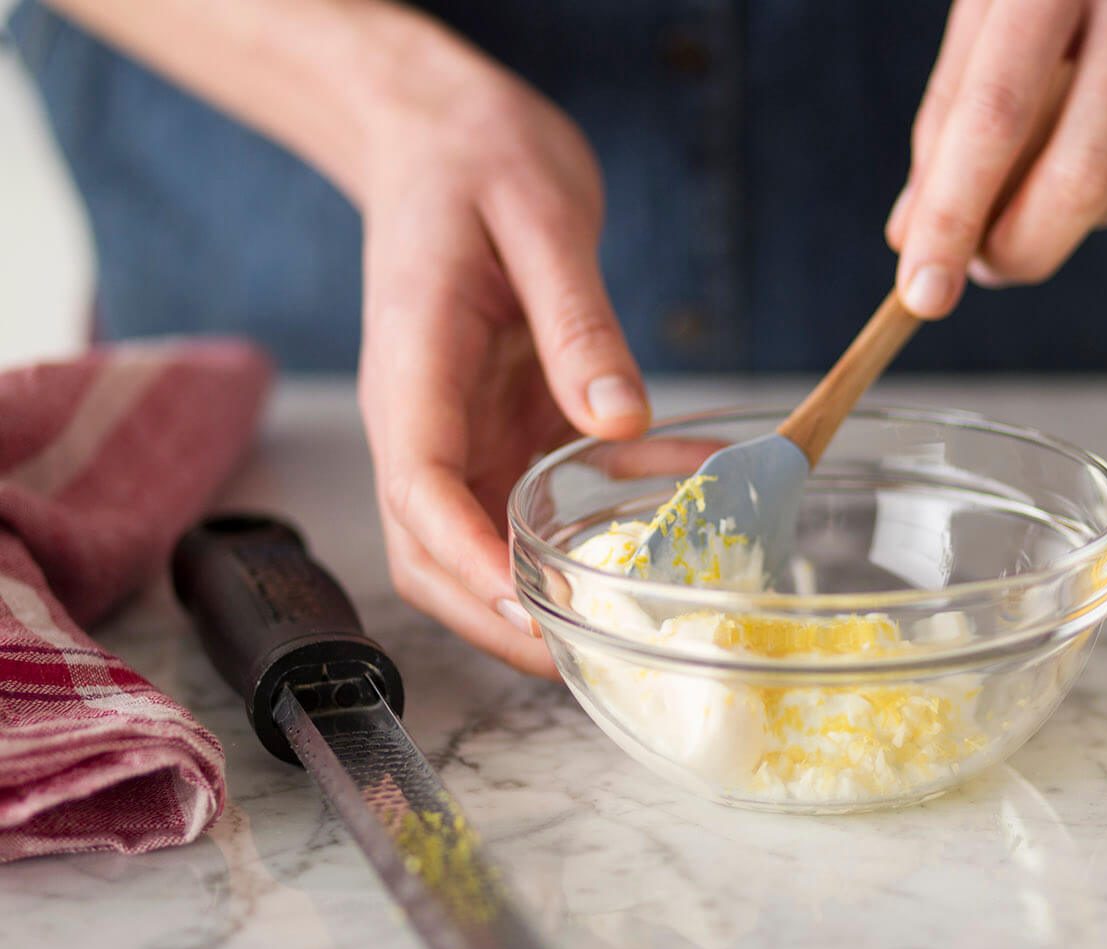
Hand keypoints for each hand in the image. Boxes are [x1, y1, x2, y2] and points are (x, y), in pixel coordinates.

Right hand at [356, 41, 648, 675]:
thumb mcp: (540, 218)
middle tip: (591, 652)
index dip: (472, 565)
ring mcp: (461, 428)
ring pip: (479, 543)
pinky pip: (541, 494)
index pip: (421, 493)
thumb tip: (619, 421)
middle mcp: (425, 418)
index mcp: (415, 371)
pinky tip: (687, 502)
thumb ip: (577, 320)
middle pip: (434, 552)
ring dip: (541, 591)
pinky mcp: (505, 421)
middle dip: (498, 615)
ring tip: (633, 619)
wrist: (445, 136)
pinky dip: (601, 519)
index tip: (535, 609)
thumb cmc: (479, 161)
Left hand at [886, 0, 1106, 316]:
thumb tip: (917, 229)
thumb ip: (952, 107)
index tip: (922, 293)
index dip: (953, 217)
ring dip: (1063, 216)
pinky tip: (1099, 136)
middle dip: (1016, 248)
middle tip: (977, 266)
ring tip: (1034, 170)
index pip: (996, 119)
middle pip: (1081, 178)